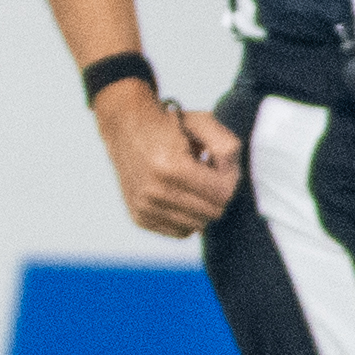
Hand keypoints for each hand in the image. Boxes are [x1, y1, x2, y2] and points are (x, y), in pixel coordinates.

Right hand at [99, 80, 244, 237]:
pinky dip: (186, 216)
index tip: (217, 164)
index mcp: (170, 168)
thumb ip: (228, 146)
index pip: (223, 194)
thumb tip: (230, 178)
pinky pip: (180, 231)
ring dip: (201, 205)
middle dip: (216, 193)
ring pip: (198, 225)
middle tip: (206, 173)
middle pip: (213, 212)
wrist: (125, 127)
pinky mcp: (139, 217)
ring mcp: (144, 207)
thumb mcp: (203, 122)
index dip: (229, 178)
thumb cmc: (169, 125)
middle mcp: (154, 192)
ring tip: (191, 183)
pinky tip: (178, 195)